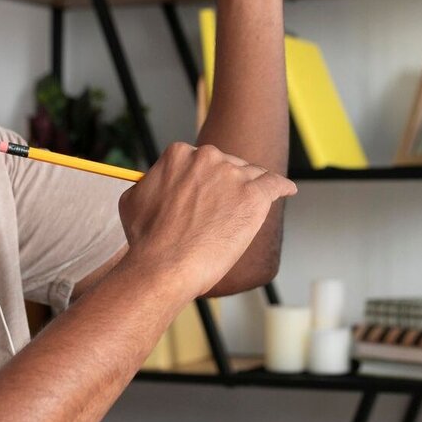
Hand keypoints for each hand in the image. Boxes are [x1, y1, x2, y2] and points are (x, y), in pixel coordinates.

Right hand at [117, 142, 296, 298]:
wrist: (163, 267)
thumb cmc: (146, 240)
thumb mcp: (133, 199)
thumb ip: (151, 183)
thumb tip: (156, 183)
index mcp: (178, 154)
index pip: (201, 160)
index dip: (204, 179)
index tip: (205, 195)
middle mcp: (207, 157)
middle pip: (228, 164)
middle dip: (227, 183)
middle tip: (222, 208)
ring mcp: (232, 175)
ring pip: (251, 174)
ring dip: (251, 188)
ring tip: (249, 207)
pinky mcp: (254, 196)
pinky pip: (275, 184)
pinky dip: (282, 187)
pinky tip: (288, 190)